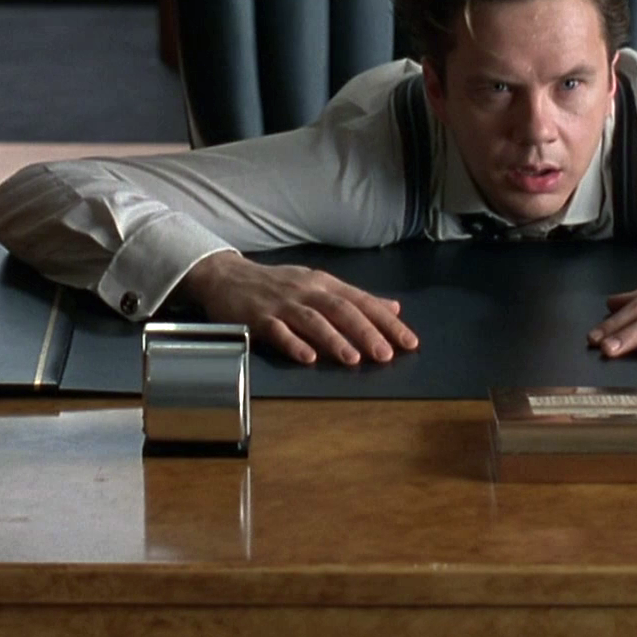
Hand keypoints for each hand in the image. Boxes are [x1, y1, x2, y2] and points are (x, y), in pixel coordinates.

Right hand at [179, 251, 418, 365]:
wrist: (227, 277)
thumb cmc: (278, 285)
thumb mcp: (318, 284)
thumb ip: (355, 298)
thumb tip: (394, 308)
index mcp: (324, 284)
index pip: (362, 302)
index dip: (386, 322)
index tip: (409, 342)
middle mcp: (306, 292)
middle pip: (341, 310)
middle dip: (365, 332)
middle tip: (386, 355)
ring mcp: (281, 305)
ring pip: (312, 321)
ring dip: (334, 340)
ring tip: (354, 360)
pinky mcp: (258, 318)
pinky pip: (277, 332)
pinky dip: (293, 344)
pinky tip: (307, 358)